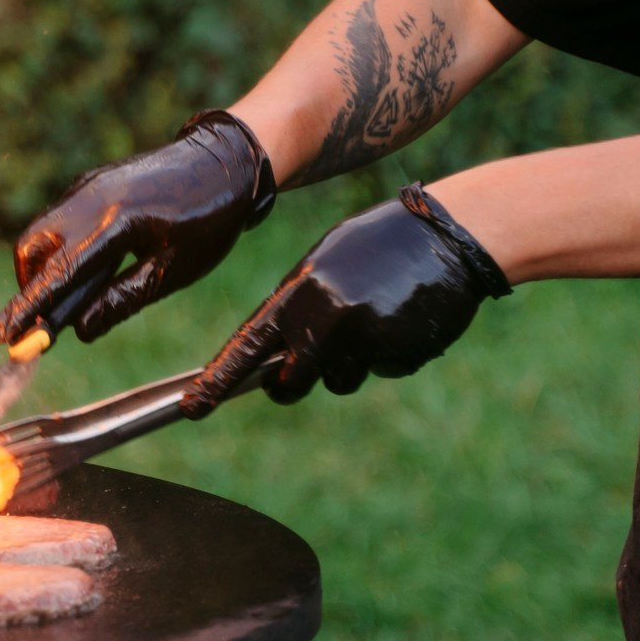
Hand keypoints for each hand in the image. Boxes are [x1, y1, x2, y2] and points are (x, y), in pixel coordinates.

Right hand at [0, 111, 276, 346]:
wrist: (224, 159)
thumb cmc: (208, 220)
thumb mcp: (174, 270)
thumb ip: (123, 299)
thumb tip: (80, 330)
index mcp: (117, 224)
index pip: (59, 274)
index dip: (27, 308)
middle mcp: (90, 200)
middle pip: (32, 249)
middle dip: (28, 288)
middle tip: (41, 323)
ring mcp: (86, 187)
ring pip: (41, 234)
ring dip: (43, 270)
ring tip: (72, 299)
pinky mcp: (90, 184)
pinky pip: (59, 220)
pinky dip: (59, 250)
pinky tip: (90, 269)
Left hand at [183, 184, 509, 412]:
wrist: (447, 234)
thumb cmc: (378, 242)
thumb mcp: (327, 263)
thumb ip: (300, 305)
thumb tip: (272, 357)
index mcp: (301, 289)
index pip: (249, 343)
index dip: (219, 378)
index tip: (192, 406)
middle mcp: (328, 317)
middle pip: (291, 381)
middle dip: (288, 385)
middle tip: (292, 376)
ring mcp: (365, 339)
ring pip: (339, 381)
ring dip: (348, 364)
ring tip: (370, 319)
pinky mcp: (399, 354)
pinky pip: (380, 371)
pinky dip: (387, 355)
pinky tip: (401, 319)